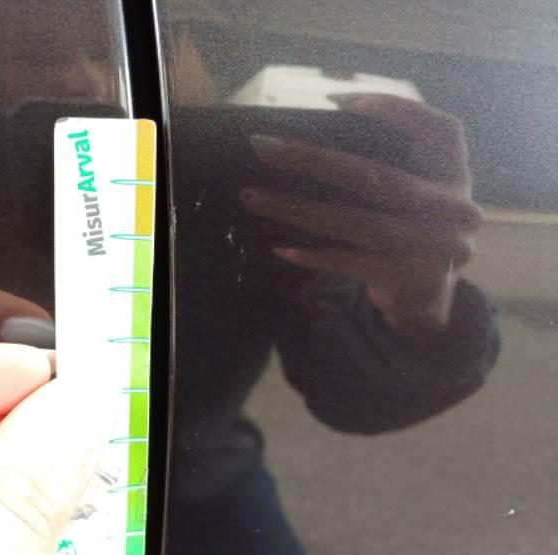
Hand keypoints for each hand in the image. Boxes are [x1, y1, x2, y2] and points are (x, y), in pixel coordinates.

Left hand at [242, 94, 482, 340]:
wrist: (426, 299)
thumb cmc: (407, 229)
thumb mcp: (415, 189)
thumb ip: (387, 161)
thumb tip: (311, 133)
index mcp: (454, 173)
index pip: (439, 129)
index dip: (392, 110)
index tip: (337, 101)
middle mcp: (453, 207)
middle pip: (376, 177)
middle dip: (312, 160)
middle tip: (262, 146)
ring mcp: (434, 246)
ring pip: (354, 222)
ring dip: (297, 209)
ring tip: (253, 197)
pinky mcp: (410, 279)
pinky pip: (350, 263)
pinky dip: (314, 254)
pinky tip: (281, 248)